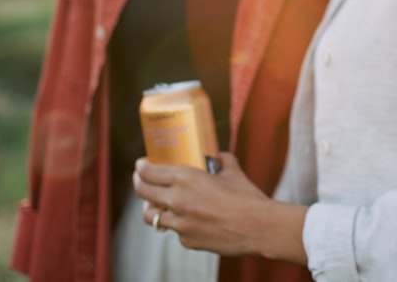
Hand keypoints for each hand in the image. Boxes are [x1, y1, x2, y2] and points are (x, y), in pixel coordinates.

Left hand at [134, 153, 271, 256]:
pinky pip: (175, 230)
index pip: (148, 172)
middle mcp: (176, 200)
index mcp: (185, 178)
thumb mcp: (233, 171)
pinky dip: (178, 223)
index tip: (141, 164)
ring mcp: (179, 223)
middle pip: (142, 191)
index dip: (141, 166)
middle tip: (141, 178)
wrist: (257, 227)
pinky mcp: (186, 240)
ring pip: (151, 215)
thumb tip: (218, 156)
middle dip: (139, 182)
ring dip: (152, 206)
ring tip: (157, 202)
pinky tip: (189, 219)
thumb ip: (222, 161)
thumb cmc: (247, 198)